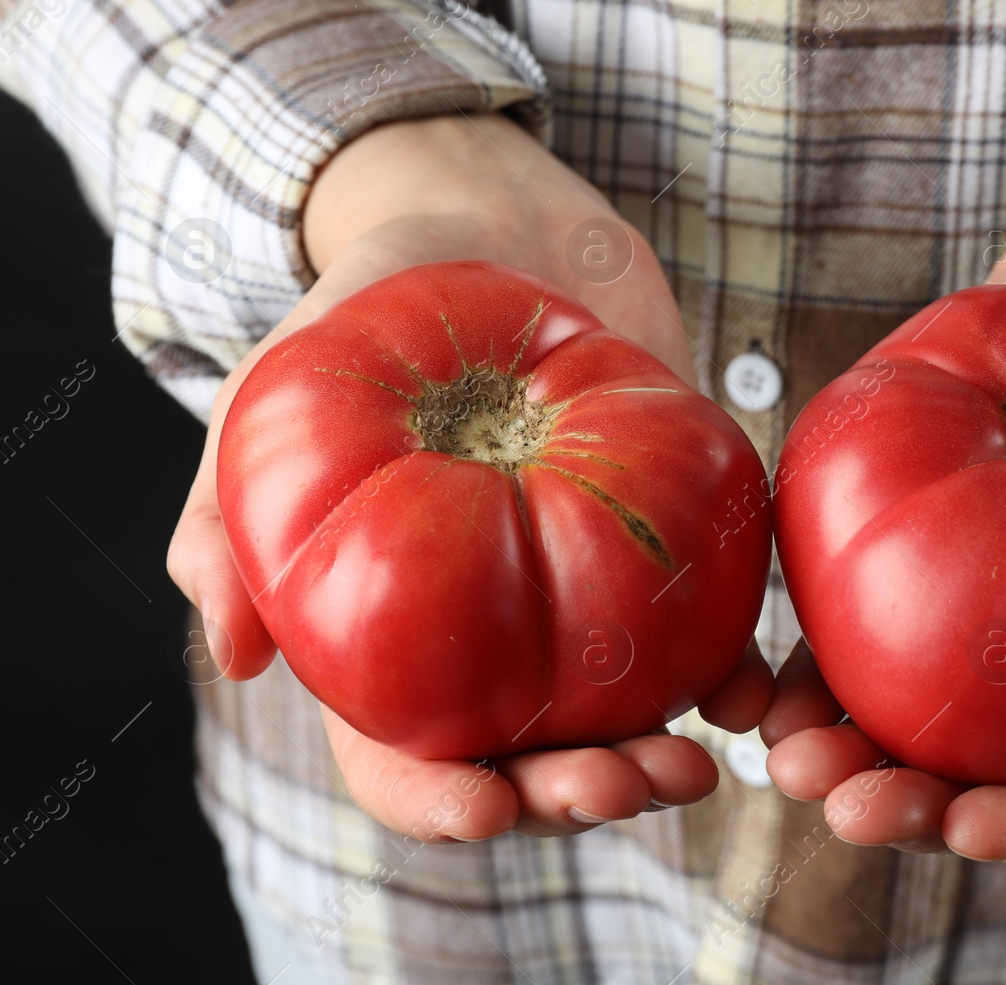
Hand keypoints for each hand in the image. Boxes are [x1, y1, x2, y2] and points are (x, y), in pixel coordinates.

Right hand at [167, 113, 773, 840]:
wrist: (493, 227)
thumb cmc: (365, 313)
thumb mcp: (276, 396)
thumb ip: (225, 512)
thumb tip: (230, 654)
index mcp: (389, 635)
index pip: (400, 754)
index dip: (435, 800)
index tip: (484, 809)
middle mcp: (491, 636)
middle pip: (526, 759)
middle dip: (573, 795)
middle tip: (625, 788)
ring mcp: (582, 597)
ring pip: (620, 720)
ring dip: (658, 764)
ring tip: (696, 768)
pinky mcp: (662, 543)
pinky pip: (702, 631)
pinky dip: (730, 675)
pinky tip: (750, 694)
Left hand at [762, 152, 1005, 863]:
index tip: (974, 827)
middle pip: (994, 768)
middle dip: (916, 803)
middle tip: (840, 799)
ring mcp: (998, 600)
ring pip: (914, 706)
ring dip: (844, 745)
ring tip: (779, 751)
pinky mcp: (932, 532)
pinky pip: (864, 605)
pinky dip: (814, 651)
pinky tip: (760, 671)